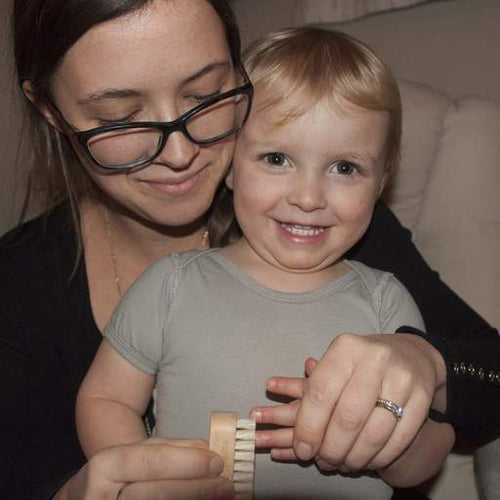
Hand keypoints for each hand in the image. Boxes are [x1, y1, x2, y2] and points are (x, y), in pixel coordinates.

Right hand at [54, 438, 234, 499]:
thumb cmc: (116, 478)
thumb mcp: (135, 456)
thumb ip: (168, 451)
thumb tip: (205, 448)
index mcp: (106, 465)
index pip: (151, 461)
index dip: (187, 462)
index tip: (217, 461)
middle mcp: (99, 495)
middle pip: (153, 493)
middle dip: (194, 488)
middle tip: (226, 484)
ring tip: (220, 497)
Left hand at [252, 333, 444, 472]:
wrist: (410, 355)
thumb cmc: (359, 362)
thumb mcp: (334, 362)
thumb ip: (311, 386)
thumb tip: (279, 407)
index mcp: (346, 348)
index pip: (320, 392)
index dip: (308, 427)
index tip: (303, 449)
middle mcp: (375, 359)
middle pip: (347, 417)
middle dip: (331, 448)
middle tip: (323, 462)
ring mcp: (402, 378)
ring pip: (374, 432)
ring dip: (355, 457)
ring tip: (343, 464)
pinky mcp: (422, 398)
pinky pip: (398, 439)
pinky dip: (379, 457)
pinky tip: (367, 461)